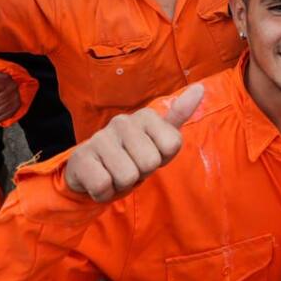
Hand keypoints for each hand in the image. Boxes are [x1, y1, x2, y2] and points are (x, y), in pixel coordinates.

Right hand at [65, 84, 203, 202]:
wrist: (91, 171)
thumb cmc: (132, 154)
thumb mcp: (159, 138)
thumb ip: (179, 115)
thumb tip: (200, 88)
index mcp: (146, 116)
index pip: (172, 145)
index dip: (163, 159)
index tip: (151, 154)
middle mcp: (122, 121)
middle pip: (150, 162)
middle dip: (142, 173)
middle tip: (131, 166)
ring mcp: (99, 137)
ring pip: (127, 176)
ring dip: (122, 184)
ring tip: (115, 173)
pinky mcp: (80, 157)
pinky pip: (103, 185)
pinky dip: (104, 192)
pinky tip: (100, 180)